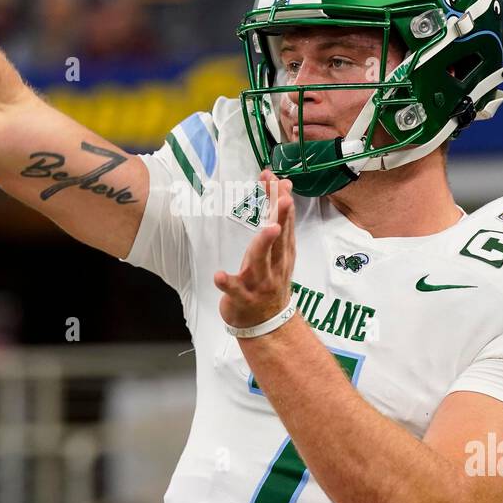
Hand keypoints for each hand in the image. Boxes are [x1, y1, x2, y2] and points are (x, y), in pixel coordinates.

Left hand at [214, 169, 296, 328]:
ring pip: (262, 260)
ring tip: (268, 228)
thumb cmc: (269, 281)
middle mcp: (274, 265)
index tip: (277, 179)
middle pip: (278, 237)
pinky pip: (234, 290)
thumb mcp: (277, 252)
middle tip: (283, 196)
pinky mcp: (242, 297)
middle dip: (281, 216)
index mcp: (282, 252)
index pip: (283, 221)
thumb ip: (278, 223)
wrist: (268, 324)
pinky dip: (227, 283)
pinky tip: (219, 275)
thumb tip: (281, 191)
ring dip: (264, 243)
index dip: (281, 200)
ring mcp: (260, 282)